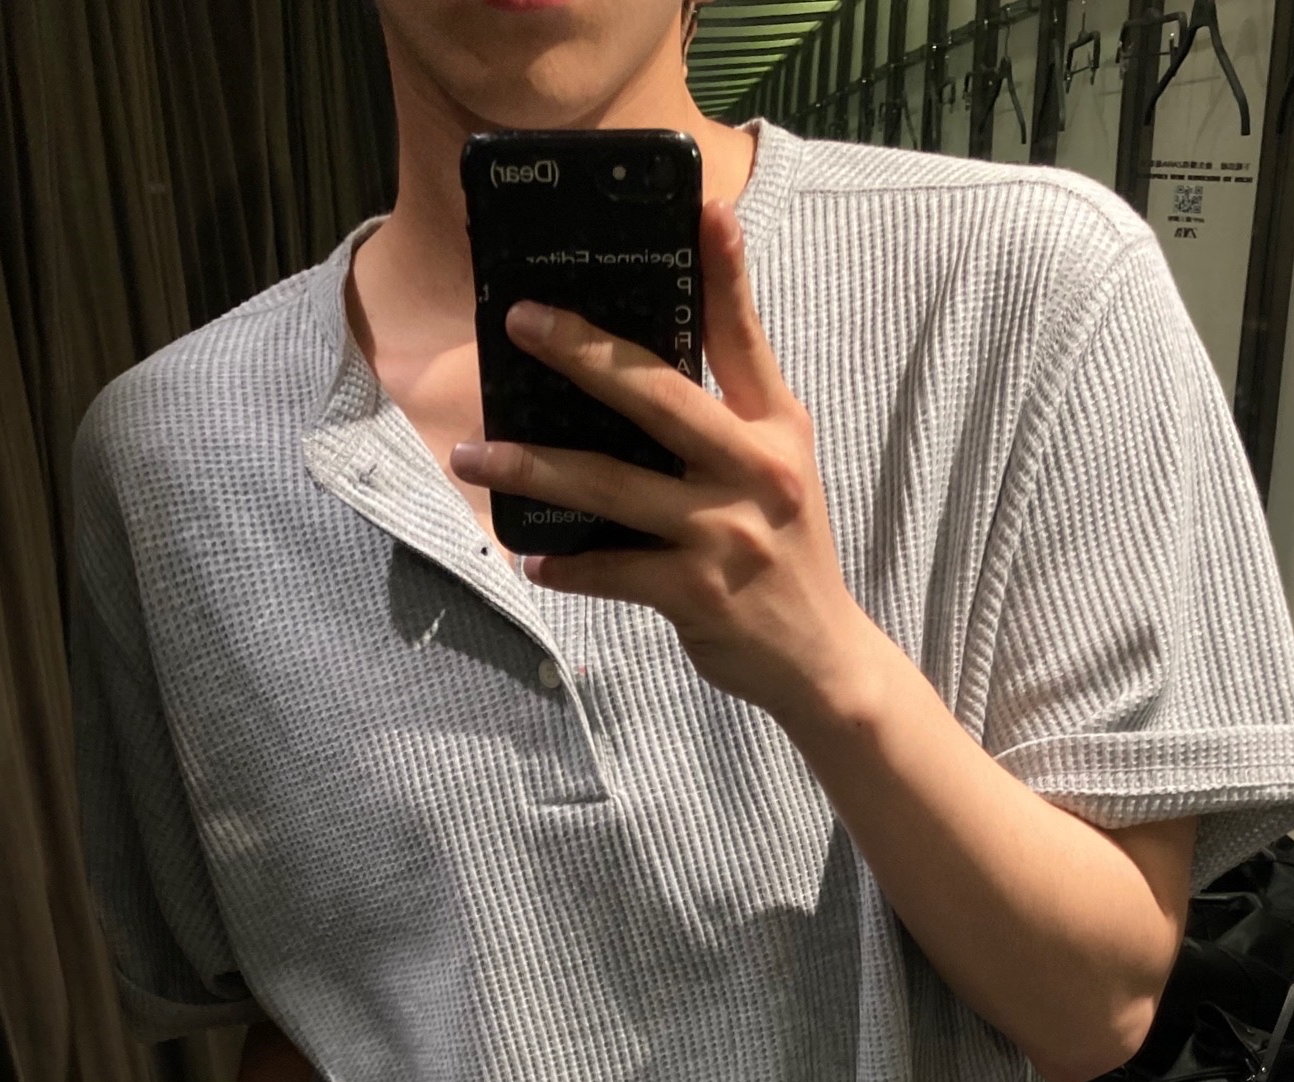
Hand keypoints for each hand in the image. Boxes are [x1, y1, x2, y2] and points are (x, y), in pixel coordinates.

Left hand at [449, 199, 879, 731]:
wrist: (820, 660)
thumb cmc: (784, 552)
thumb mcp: (779, 469)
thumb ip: (732, 410)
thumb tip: (645, 363)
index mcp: (775, 431)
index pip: (745, 339)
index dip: (726, 274)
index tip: (703, 209)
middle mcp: (755, 472)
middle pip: (659, 397)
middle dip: (583, 353)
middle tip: (521, 321)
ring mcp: (724, 533)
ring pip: (611, 485)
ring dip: (534, 466)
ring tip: (473, 453)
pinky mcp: (697, 593)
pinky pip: (612, 569)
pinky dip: (568, 564)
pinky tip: (532, 557)